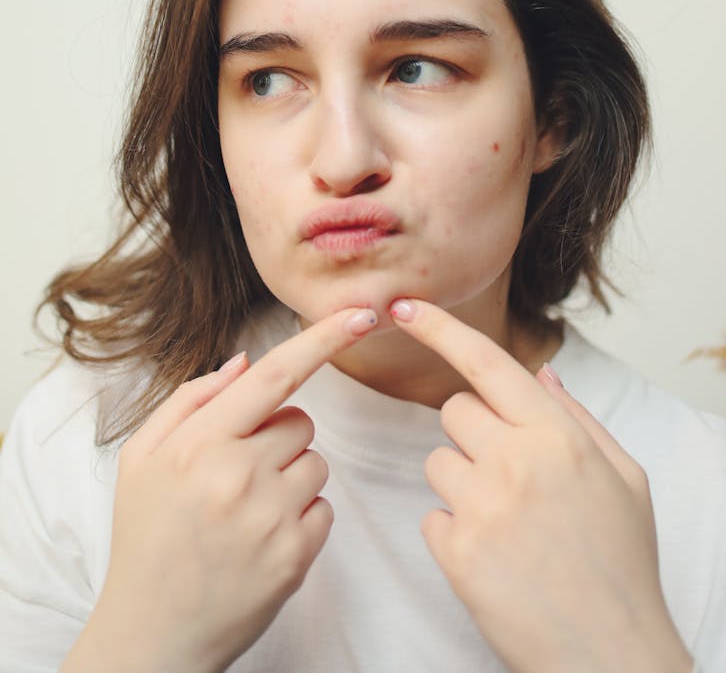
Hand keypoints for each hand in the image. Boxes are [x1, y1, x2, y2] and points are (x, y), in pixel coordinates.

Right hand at [62, 306, 377, 672]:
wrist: (152, 635)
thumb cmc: (147, 537)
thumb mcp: (142, 458)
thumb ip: (191, 401)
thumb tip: (244, 362)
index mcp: (200, 443)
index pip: (275, 375)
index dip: (322, 339)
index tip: (360, 313)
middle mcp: (239, 475)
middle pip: (300, 422)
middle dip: (278, 437)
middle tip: (237, 475)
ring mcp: (271, 518)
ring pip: (317, 464)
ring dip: (291, 478)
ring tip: (246, 511)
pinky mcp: (296, 556)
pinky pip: (323, 508)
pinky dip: (300, 518)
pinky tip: (261, 539)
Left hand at [390, 299, 692, 672]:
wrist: (613, 655)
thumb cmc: (622, 564)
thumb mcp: (625, 478)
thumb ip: (578, 418)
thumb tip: (541, 374)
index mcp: (558, 435)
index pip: (486, 361)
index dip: (440, 328)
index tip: (403, 305)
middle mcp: (516, 460)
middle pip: (454, 411)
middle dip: (473, 434)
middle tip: (510, 476)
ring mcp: (482, 506)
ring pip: (438, 461)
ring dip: (462, 483)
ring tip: (508, 525)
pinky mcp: (456, 551)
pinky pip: (432, 515)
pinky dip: (455, 532)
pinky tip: (495, 558)